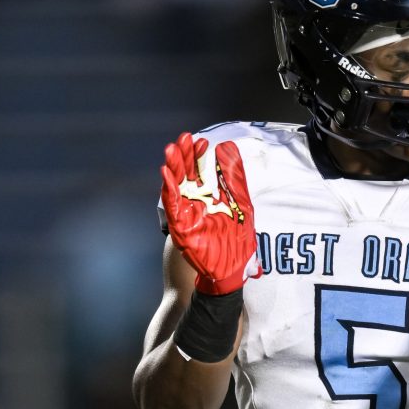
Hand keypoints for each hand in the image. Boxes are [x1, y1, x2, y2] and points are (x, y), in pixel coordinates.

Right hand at [160, 132, 260, 294]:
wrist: (231, 270)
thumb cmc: (236, 240)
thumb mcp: (241, 203)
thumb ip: (235, 179)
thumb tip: (229, 150)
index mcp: (206, 198)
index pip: (199, 171)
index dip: (198, 156)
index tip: (202, 141)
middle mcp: (192, 204)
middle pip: (184, 175)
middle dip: (183, 157)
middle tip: (184, 138)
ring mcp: (185, 214)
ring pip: (175, 187)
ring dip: (172, 168)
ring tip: (172, 150)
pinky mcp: (180, 227)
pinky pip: (172, 206)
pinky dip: (169, 190)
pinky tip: (167, 174)